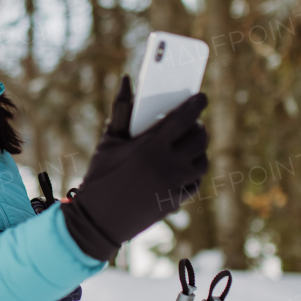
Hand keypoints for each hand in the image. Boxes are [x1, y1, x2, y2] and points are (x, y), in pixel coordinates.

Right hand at [60, 76, 208, 260]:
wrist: (98, 219)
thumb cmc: (100, 176)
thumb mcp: (109, 141)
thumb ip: (121, 109)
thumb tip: (127, 80)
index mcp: (151, 146)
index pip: (185, 118)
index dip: (197, 104)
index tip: (202, 97)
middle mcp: (168, 165)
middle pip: (200, 139)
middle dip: (200, 127)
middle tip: (194, 123)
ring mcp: (174, 185)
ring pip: (202, 162)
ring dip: (200, 151)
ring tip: (189, 145)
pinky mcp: (175, 201)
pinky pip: (195, 182)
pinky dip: (193, 172)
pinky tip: (183, 167)